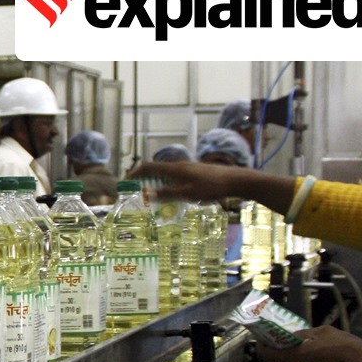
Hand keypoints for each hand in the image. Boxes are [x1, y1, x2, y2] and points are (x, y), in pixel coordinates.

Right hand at [127, 161, 249, 201]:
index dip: (135, 173)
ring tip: (154, 195)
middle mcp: (179, 165)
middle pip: (156, 169)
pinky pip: (175, 176)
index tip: (126, 181)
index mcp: (174, 169)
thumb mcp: (188, 194)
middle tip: (138, 191)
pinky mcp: (196, 172)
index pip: (148, 167)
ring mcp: (188, 167)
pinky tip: (174, 194)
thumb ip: (168, 193)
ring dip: (157, 182)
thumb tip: (148, 194)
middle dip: (144, 179)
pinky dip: (168, 183)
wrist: (235, 180)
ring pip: (166, 173)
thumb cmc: (212, 187)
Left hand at [256, 325, 361, 361]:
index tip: (264, 339)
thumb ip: (302, 334)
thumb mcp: (322, 332)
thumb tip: (292, 335)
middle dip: (278, 354)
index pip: (264, 356)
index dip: (261, 347)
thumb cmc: (346, 348)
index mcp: (292, 360)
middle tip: (285, 344)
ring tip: (309, 354)